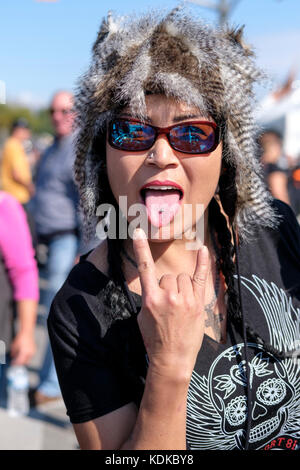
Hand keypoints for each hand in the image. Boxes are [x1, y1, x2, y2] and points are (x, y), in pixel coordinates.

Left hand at [10, 332, 35, 365]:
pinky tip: (24, 354)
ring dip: (24, 359)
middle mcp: (30, 352)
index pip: (20, 361)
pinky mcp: (34, 349)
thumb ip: (13, 352)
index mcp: (25, 352)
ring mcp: (33, 351)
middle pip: (25, 362)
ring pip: (28, 359)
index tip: (13, 363)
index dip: (16, 363)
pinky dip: (27, 356)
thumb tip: (12, 355)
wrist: (27, 332)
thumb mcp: (15, 345)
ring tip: (19, 357)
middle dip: (20, 362)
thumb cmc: (22, 337)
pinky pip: (30, 355)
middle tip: (16, 361)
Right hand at [132, 228, 208, 380]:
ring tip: (180, 306)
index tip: (138, 232)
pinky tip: (203, 250)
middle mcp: (169, 296)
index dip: (141, 249)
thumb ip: (149, 297)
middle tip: (169, 306)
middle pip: (168, 276)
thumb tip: (156, 287)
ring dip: (181, 287)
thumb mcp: (143, 317)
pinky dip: (203, 263)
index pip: (145, 268)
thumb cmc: (154, 339)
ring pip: (182, 278)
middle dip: (168, 287)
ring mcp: (185, 300)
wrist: (172, 359)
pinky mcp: (198, 304)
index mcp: (151, 299)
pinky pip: (201, 278)